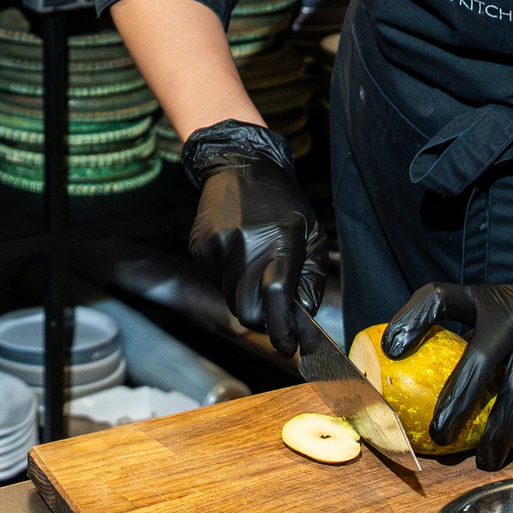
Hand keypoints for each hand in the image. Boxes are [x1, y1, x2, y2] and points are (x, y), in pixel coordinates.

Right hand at [181, 120, 325, 355]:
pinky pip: (217, 283)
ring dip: (247, 298)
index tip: (288, 346)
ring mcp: (218, 248)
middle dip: (264, 320)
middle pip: (248, 311)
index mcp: (279, 241)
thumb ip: (310, 279)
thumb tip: (302, 319)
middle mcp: (245, 246)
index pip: (277, 298)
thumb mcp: (311, 235)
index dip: (282, 329)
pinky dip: (231, 280)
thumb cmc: (282, 202)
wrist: (240, 166)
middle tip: (275, 309)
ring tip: (257, 267)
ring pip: (231, 300)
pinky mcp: (200, 249)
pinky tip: (239, 254)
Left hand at [384, 256, 512, 469]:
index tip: (390, 348)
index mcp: (489, 298)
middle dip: (456, 405)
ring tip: (487, 460)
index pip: (440, 296)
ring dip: (498, 434)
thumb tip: (434, 394)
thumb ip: (482, 342)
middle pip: (479, 361)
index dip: (412, 319)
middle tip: (440, 437)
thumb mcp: (510, 314)